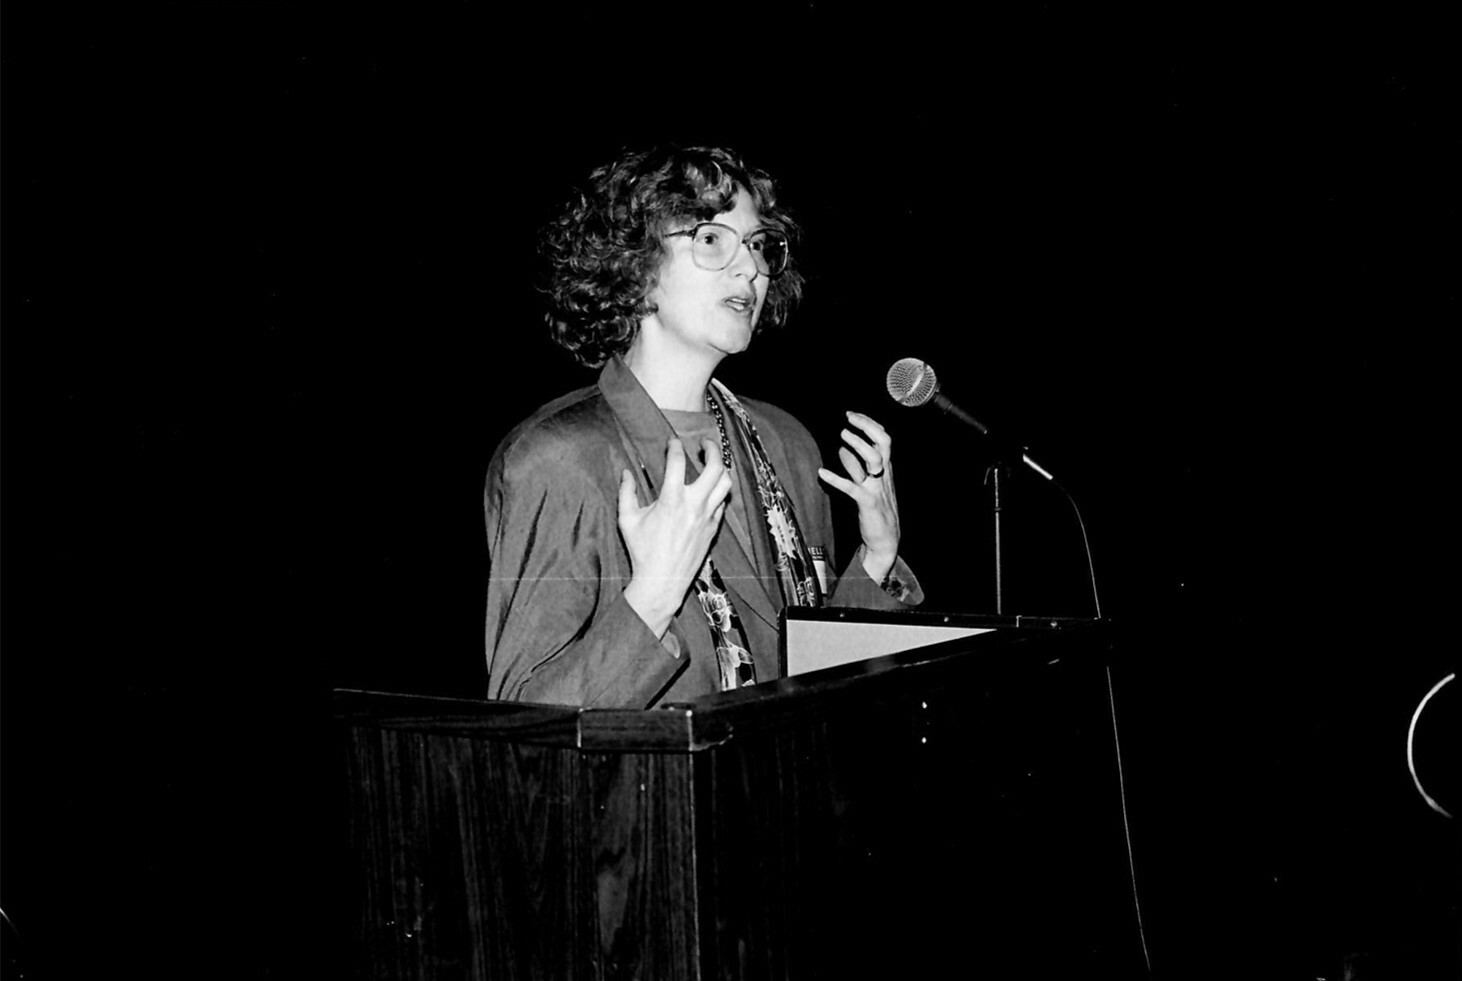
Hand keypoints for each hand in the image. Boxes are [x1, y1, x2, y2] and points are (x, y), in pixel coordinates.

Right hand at [618, 438, 732, 636]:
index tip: (672, 442)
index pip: (678, 461)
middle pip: (715, 466)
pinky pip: (723, 502)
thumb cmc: (642, 551)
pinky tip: (711, 489)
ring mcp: (707, 517)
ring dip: (722, 468)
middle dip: (711, 449)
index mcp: (671, 499)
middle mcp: (694, 505)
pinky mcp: (713, 528)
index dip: (675, 446)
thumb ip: (626, 492)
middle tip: (704, 443)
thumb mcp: (627, 520)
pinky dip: (719, 491)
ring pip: (726, 483)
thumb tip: (626, 472)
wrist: (662, 581)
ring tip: (714, 462)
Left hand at [817, 411, 900, 583]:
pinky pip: (852, 488)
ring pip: (872, 460)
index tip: (852, 415)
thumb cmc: (875, 510)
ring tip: (841, 437)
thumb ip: (856, 466)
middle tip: (848, 419)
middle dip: (866, 427)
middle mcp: (883, 475)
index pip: (883, 438)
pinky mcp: (867, 503)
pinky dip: (836, 479)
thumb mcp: (868, 484)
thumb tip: (842, 448)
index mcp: (886, 469)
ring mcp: (877, 488)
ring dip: (857, 446)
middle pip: (882, 442)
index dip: (869, 424)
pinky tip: (822, 473)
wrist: (885, 540)